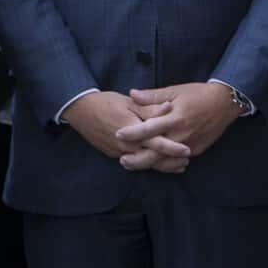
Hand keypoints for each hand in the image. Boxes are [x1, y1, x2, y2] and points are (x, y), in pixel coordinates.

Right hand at [64, 91, 178, 168]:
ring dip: (160, 165)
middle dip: (170, 162)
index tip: (187, 150)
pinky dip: (147, 162)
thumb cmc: (106, 103)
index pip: (155, 142)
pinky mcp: (113, 153)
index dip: (172, 147)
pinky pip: (134, 161)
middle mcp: (125, 145)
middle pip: (151, 158)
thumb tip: (169, 107)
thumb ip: (149, 107)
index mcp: (131, 131)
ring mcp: (118, 152)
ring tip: (178, 165)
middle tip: (187, 160)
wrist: (80, 111)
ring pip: (143, 163)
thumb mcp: (129, 102)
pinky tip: (158, 161)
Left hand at [118, 84, 240, 167]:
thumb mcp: (175, 91)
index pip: (150, 128)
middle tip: (121, 160)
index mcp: (175, 117)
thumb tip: (132, 94)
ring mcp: (189, 145)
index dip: (133, 133)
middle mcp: (181, 134)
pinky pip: (177, 161)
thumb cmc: (198, 94)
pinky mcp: (196, 151)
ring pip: (165, 161)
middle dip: (137, 159)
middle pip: (156, 152)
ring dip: (148, 165)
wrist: (224, 103)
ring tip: (132, 165)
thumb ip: (152, 96)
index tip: (118, 134)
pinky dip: (164, 165)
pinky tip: (152, 165)